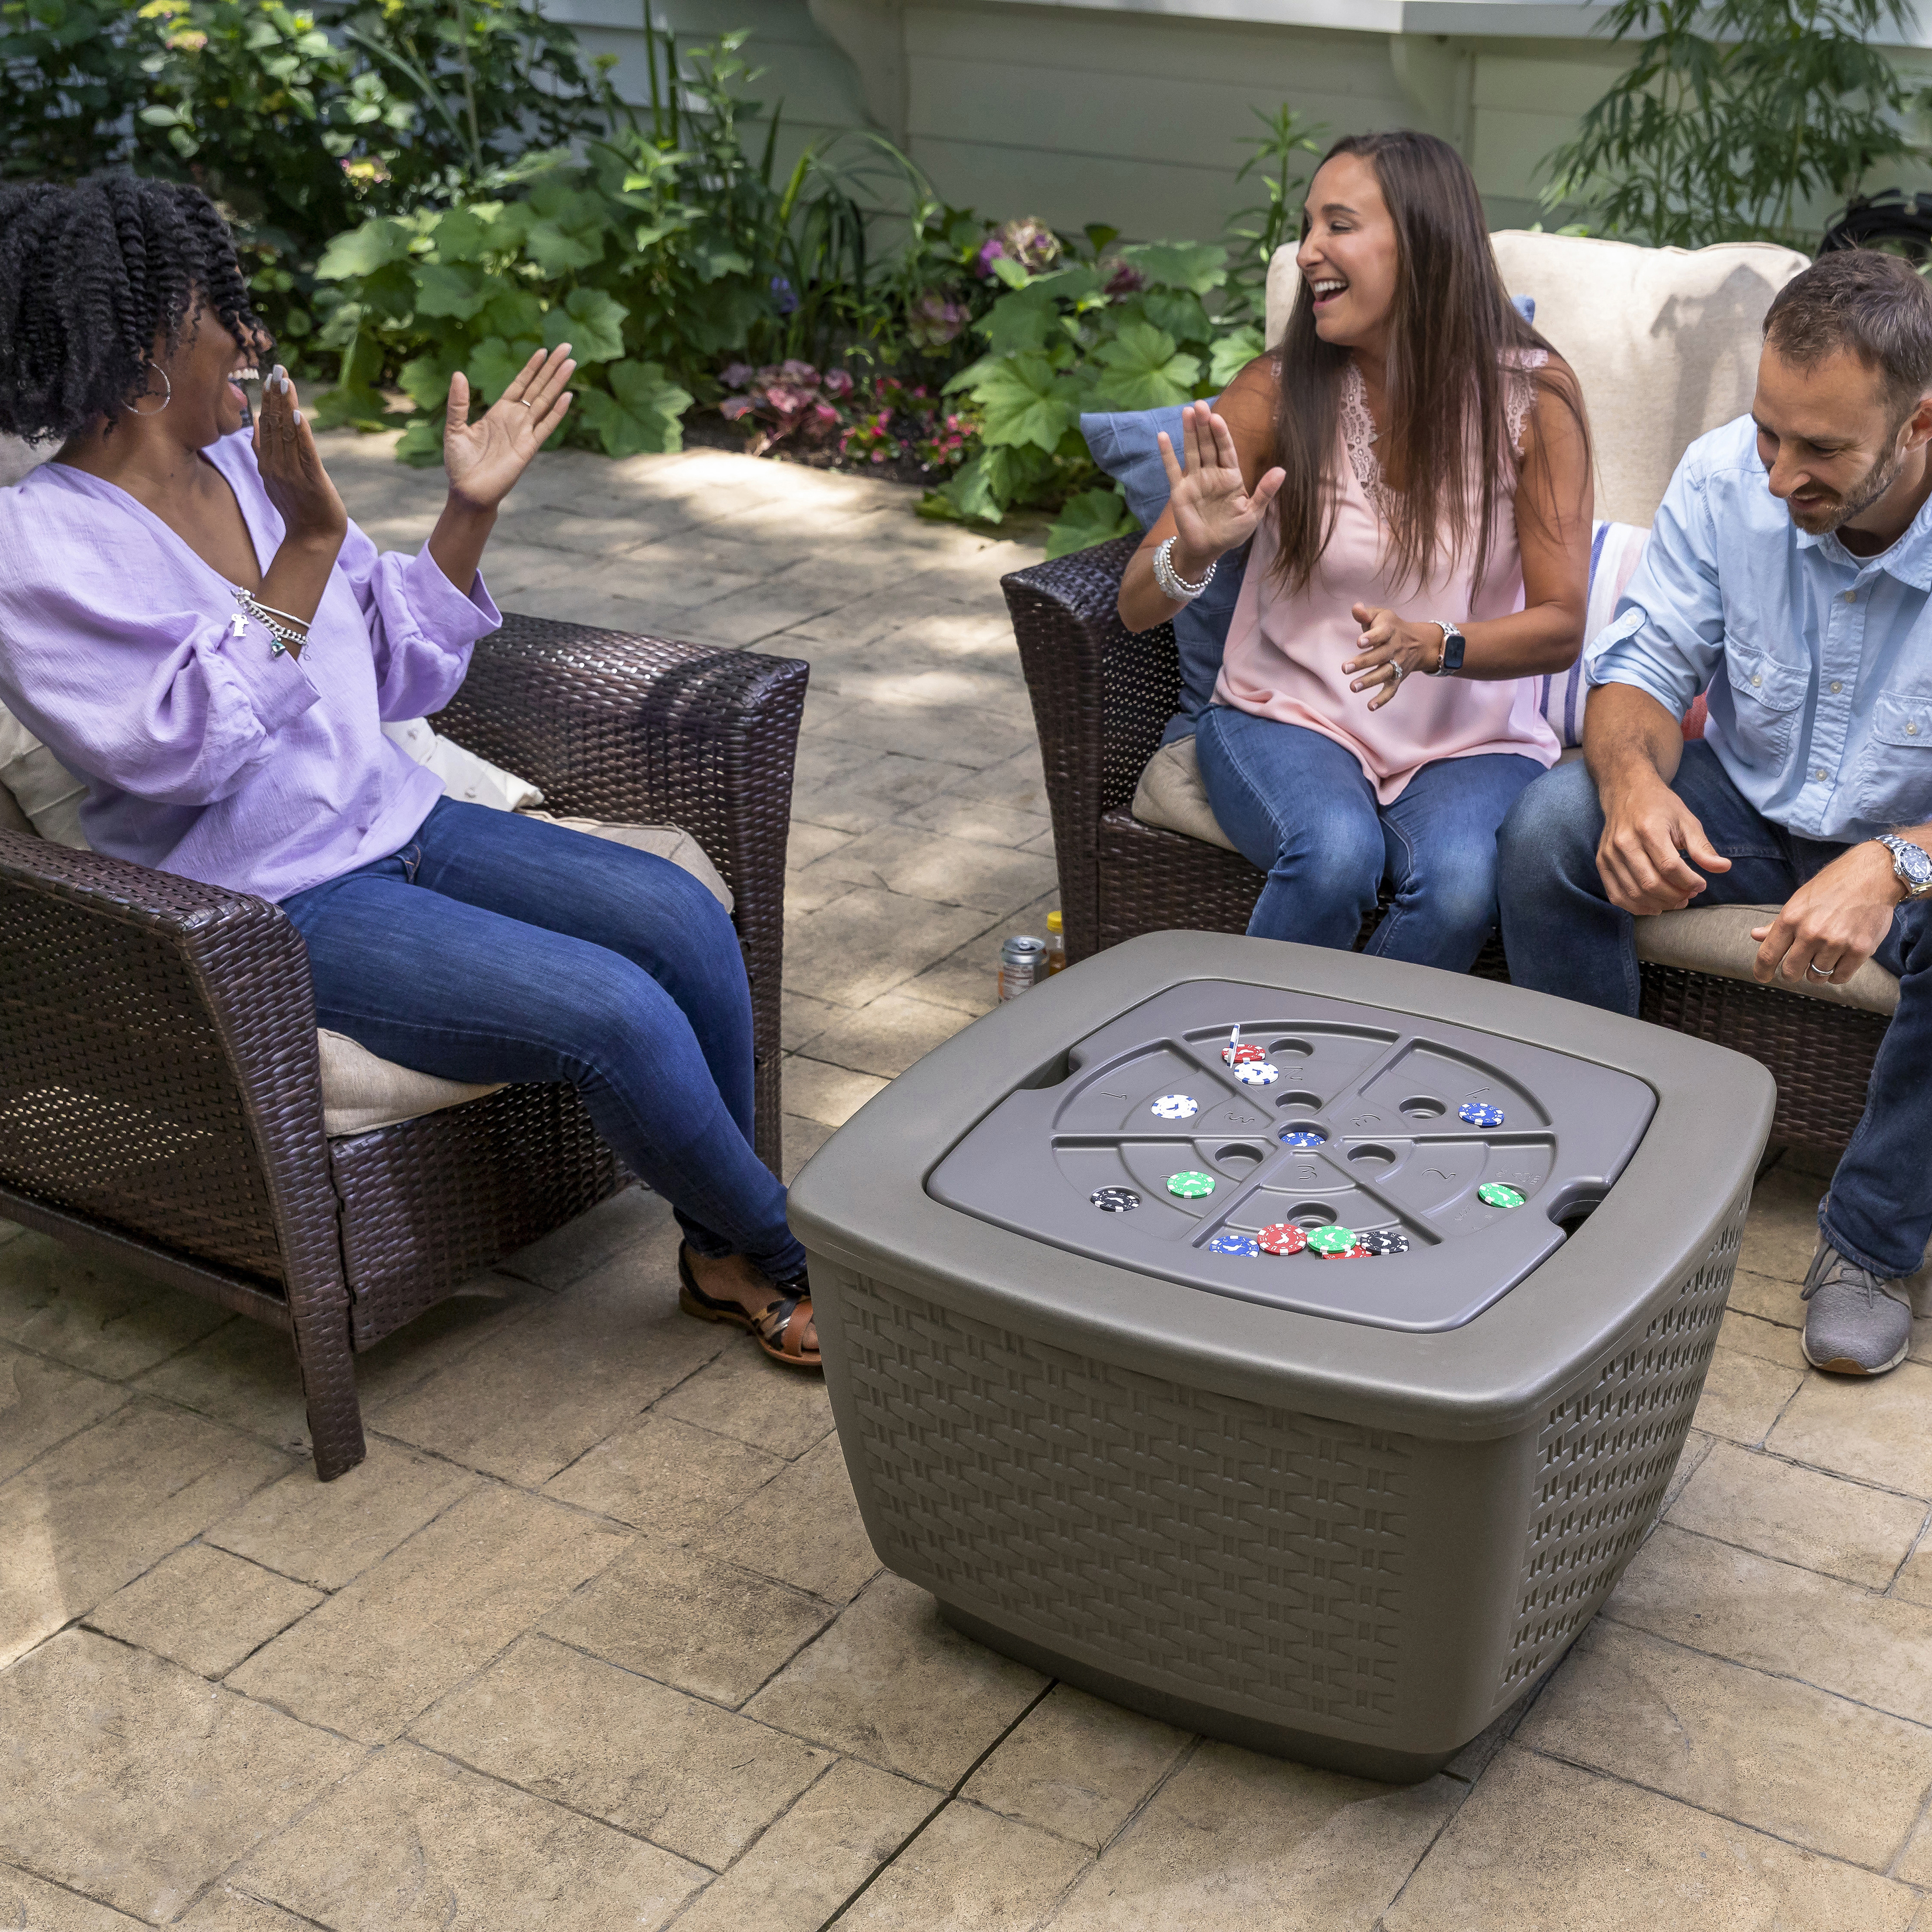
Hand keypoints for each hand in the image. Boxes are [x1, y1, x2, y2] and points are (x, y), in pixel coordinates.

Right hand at [252, 365, 346, 550]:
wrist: (312, 538)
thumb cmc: (297, 508)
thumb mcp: (274, 476)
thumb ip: (264, 450)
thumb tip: (255, 424)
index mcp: (267, 462)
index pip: (266, 425)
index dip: (269, 400)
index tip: (270, 375)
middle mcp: (275, 465)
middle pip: (273, 425)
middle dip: (276, 396)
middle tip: (278, 368)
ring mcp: (291, 473)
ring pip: (286, 434)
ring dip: (286, 406)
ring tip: (286, 382)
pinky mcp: (310, 481)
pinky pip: (304, 453)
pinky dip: (301, 434)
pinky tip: (298, 415)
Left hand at [443, 345, 574, 512]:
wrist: (468, 491)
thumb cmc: (459, 463)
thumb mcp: (454, 427)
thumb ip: (458, 402)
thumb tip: (458, 374)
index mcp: (499, 412)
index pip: (520, 384)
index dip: (532, 368)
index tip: (543, 351)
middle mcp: (515, 420)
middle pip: (537, 388)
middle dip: (551, 368)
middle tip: (566, 347)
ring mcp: (524, 433)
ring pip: (545, 401)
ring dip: (558, 382)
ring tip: (571, 363)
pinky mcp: (528, 448)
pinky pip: (546, 426)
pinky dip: (557, 412)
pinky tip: (568, 396)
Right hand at [1157, 400, 1283, 571]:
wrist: (1208, 549)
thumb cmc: (1232, 532)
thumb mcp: (1253, 513)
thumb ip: (1265, 492)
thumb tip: (1282, 470)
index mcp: (1231, 476)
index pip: (1226, 449)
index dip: (1221, 434)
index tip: (1217, 418)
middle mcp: (1212, 474)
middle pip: (1207, 445)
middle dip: (1204, 425)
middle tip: (1199, 405)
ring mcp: (1195, 480)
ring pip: (1191, 451)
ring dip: (1189, 432)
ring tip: (1187, 412)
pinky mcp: (1179, 490)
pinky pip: (1172, 469)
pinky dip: (1167, 453)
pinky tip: (1162, 436)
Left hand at [1344, 607, 1439, 709]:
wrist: (1420, 642)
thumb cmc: (1392, 627)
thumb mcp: (1381, 616)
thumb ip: (1366, 614)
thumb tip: (1355, 608)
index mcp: (1390, 631)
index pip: (1381, 634)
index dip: (1371, 637)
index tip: (1359, 642)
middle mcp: (1395, 648)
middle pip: (1380, 656)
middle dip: (1363, 662)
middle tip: (1345, 668)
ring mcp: (1398, 664)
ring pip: (1384, 674)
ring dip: (1369, 681)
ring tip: (1353, 687)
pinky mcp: (1399, 677)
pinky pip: (1392, 690)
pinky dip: (1382, 699)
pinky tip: (1370, 706)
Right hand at [1595, 769, 1730, 913]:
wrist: (1626, 792)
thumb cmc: (1660, 807)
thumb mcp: (1687, 821)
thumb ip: (1702, 847)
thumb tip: (1723, 868)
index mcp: (1649, 829)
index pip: (1670, 867)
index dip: (1689, 882)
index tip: (1701, 884)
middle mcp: (1625, 843)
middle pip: (1651, 883)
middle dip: (1675, 896)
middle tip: (1690, 895)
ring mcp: (1609, 854)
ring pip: (1634, 893)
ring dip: (1659, 903)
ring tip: (1675, 901)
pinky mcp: (1602, 863)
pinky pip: (1616, 895)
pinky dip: (1636, 907)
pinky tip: (1654, 905)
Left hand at [1749, 842, 1900, 985]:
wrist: (1874, 875)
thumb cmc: (1833, 885)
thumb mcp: (1800, 899)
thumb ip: (1778, 923)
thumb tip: (1755, 936)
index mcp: (1791, 919)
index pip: (1768, 955)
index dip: (1762, 971)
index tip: (1763, 977)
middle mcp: (1811, 933)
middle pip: (1791, 972)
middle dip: (1792, 972)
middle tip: (1799, 966)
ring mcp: (1836, 942)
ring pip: (1816, 976)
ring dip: (1817, 972)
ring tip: (1823, 957)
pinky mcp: (1860, 950)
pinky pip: (1840, 977)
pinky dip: (1837, 974)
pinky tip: (1838, 961)